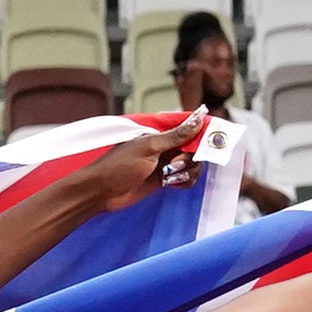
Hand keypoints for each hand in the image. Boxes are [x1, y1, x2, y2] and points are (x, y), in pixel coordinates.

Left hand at [78, 114, 202, 210]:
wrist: (100, 193)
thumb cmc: (118, 167)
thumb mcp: (148, 148)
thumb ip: (176, 136)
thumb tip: (199, 118)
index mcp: (161, 134)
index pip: (190, 129)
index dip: (203, 134)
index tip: (211, 141)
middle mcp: (166, 147)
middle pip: (195, 149)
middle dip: (190, 158)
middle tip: (174, 164)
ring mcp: (165, 164)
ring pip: (192, 165)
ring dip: (186, 171)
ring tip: (168, 176)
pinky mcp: (164, 180)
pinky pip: (185, 178)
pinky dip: (184, 181)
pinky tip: (171, 184)